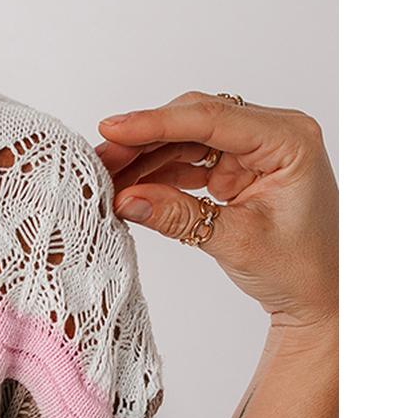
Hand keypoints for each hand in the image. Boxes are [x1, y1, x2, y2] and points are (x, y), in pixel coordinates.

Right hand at [96, 92, 337, 338]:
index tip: (113, 128)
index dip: (157, 122)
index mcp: (288, 140)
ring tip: (107, 176)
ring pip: (188, 140)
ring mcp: (253, 151)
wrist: (319, 297)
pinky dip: (160, 175)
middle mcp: (272, 135)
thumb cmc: (298, 269)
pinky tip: (131, 187)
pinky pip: (190, 162)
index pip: (213, 119)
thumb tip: (125, 199)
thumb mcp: (235, 242)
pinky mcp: (238, 170)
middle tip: (99, 158)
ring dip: (147, 157)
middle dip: (145, 138)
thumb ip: (179, 217)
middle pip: (196, 121)